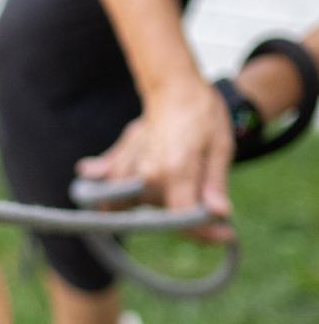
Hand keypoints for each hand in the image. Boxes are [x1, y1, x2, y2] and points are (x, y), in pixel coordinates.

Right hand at [76, 78, 235, 242]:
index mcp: (174, 170)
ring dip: (148, 207)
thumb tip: (219, 215)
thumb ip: (215, 184)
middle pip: (159, 215)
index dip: (203, 232)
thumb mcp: (220, 147)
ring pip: (132, 206)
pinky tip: (98, 178)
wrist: (174, 87)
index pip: (182, 217)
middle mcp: (145, 174)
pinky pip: (106, 186)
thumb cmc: (202, 115)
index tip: (224, 236)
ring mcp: (127, 169)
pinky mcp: (117, 164)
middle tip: (206, 204)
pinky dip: (105, 187)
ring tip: (172, 191)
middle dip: (181, 216)